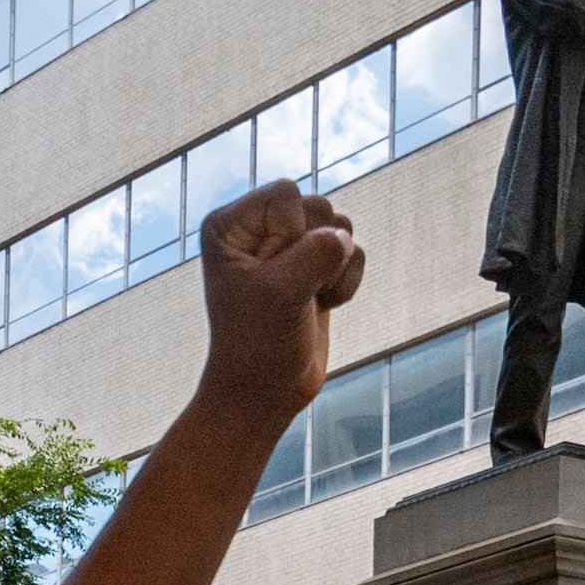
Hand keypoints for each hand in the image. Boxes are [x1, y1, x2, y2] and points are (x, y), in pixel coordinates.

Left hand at [195, 182, 361, 426]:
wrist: (267, 390)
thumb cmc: (257, 343)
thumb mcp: (280, 294)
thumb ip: (315, 254)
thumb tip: (345, 237)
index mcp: (230, 224)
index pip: (286, 194)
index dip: (290, 234)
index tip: (269, 276)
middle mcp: (257, 228)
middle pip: (318, 205)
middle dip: (314, 252)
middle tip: (288, 290)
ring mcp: (290, 246)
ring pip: (340, 227)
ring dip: (333, 269)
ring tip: (305, 299)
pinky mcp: (317, 266)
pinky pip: (354, 252)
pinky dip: (345, 283)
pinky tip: (320, 305)